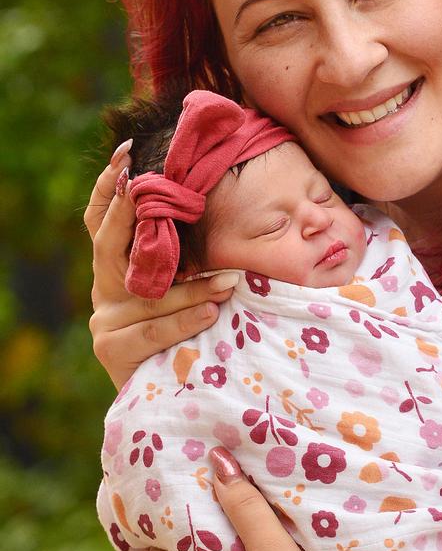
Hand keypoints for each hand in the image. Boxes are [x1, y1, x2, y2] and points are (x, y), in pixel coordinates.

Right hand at [84, 142, 236, 388]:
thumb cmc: (197, 332)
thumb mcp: (193, 286)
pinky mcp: (112, 347)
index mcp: (119, 265)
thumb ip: (194, 255)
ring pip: (146, 292)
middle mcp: (106, 286)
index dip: (110, 186)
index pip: (103, 219)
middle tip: (153, 184)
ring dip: (191, 285)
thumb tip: (225, 204)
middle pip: (110, 241)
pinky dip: (183, 321)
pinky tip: (210, 312)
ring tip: (230, 281)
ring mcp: (106, 316)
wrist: (176, 397)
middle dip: (130, 210)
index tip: (128, 153)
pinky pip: (152, 329)